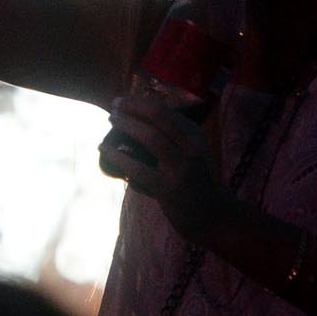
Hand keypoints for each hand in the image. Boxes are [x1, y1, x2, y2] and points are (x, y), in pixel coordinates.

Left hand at [103, 94, 222, 239]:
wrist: (213, 215)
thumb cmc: (196, 180)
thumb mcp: (192, 152)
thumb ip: (172, 137)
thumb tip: (136, 119)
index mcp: (195, 135)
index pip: (165, 110)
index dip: (140, 102)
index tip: (125, 100)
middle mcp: (191, 147)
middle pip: (158, 116)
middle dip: (132, 107)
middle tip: (115, 104)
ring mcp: (180, 168)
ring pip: (150, 138)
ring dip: (126, 125)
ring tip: (111, 119)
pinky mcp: (167, 189)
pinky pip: (137, 169)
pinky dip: (118, 157)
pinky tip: (104, 148)